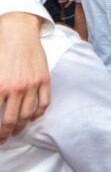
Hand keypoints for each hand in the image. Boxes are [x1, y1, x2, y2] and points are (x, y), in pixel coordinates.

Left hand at [0, 13, 49, 141]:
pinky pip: (44, 103)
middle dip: (6, 134)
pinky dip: (38, 114)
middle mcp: (15, 88)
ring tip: (17, 130)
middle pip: (11, 120)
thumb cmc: (0, 49)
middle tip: (3, 139)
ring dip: (22, 126)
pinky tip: (32, 117)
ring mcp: (32, 85)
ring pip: (28, 114)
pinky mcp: (44, 80)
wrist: (17, 32)